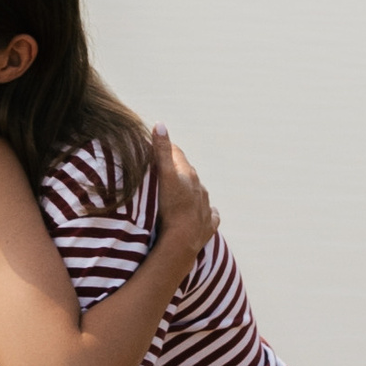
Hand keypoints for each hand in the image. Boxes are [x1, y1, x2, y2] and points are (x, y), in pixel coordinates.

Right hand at [149, 125, 217, 268]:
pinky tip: (203, 213)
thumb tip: (160, 124)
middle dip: (177, 170)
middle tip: (163, 170)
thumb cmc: (171, 207)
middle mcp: (200, 189)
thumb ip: (162, 151)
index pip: (177, 154)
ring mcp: (205, 208)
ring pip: (199, 194)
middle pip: (187, 174)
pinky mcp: (207, 226)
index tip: (155, 145)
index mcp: (188, 175)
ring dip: (189, 191)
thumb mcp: (164, 176)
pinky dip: (205, 212)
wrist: (182, 240)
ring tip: (178, 193)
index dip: (166, 148)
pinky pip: (209, 216)